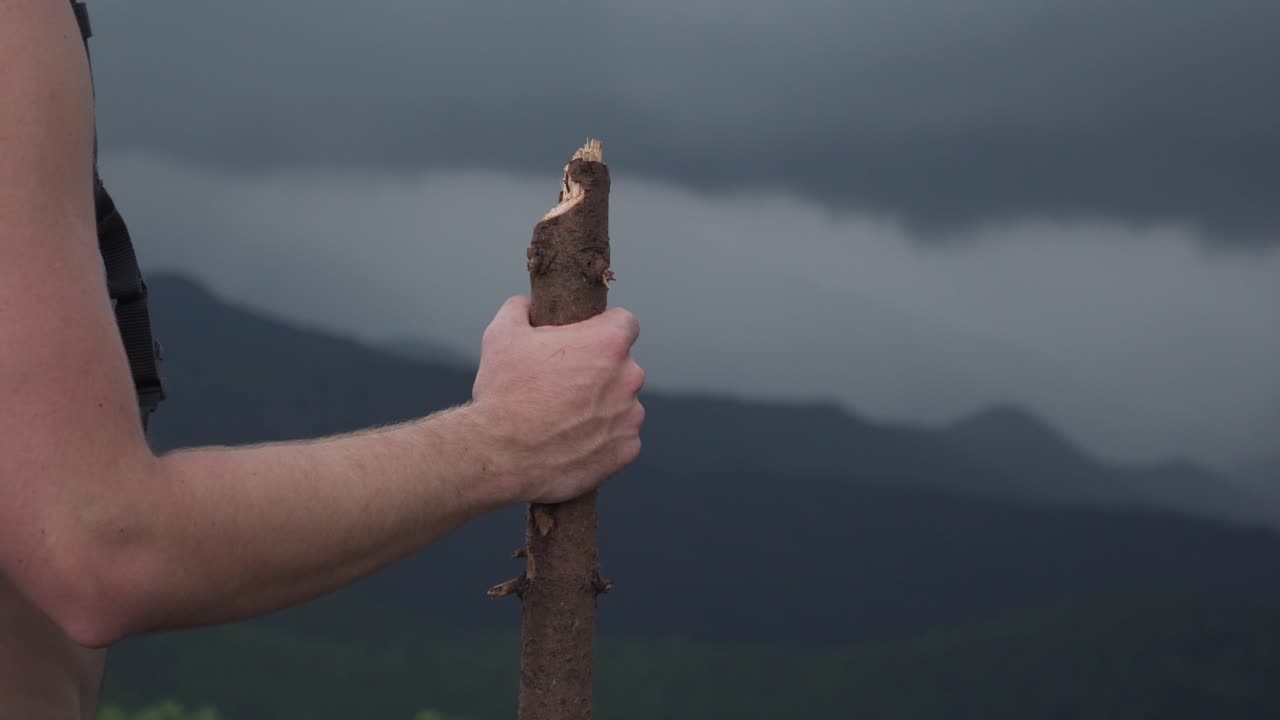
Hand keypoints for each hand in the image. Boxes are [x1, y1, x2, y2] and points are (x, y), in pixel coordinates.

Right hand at [471, 296, 644, 503]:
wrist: (503, 456)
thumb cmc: (504, 393)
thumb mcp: (501, 335)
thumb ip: (519, 309)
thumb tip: (526, 305)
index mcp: (608, 343)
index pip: (625, 323)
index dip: (604, 328)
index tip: (586, 340)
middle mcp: (629, 377)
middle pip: (621, 366)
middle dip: (598, 371)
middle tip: (564, 384)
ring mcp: (631, 416)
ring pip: (622, 403)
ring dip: (602, 406)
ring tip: (565, 418)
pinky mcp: (627, 449)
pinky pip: (620, 437)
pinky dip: (603, 439)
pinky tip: (574, 442)